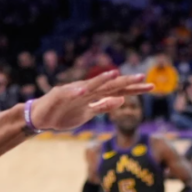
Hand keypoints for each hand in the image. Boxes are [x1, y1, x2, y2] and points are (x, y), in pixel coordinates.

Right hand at [30, 71, 151, 130]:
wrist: (41, 117)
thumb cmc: (64, 114)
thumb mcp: (88, 113)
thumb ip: (104, 107)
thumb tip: (122, 100)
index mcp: (94, 96)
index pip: (118, 91)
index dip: (134, 89)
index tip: (151, 86)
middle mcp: (86, 90)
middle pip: (109, 86)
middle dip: (125, 82)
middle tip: (143, 78)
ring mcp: (73, 92)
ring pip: (90, 86)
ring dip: (102, 80)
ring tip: (115, 74)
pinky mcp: (60, 96)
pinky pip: (69, 94)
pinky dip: (76, 92)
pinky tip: (84, 90)